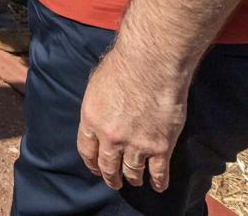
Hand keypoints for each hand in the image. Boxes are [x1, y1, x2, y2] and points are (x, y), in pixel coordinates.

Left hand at [75, 45, 188, 193]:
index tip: (95, 168)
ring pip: (132, 171)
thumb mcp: (97, 84)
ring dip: (133, 178)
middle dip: (110, 176)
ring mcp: (136, 144)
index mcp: (91, 119)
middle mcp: (110, 136)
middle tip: (114, 181)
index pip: (86, 150)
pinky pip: (158, 172)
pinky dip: (158, 181)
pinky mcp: (160, 146)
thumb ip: (97, 106)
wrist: (152, 63)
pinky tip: (158, 185)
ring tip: (135, 180)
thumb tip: (100, 114)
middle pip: (107, 165)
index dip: (91, 162)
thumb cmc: (124, 64)